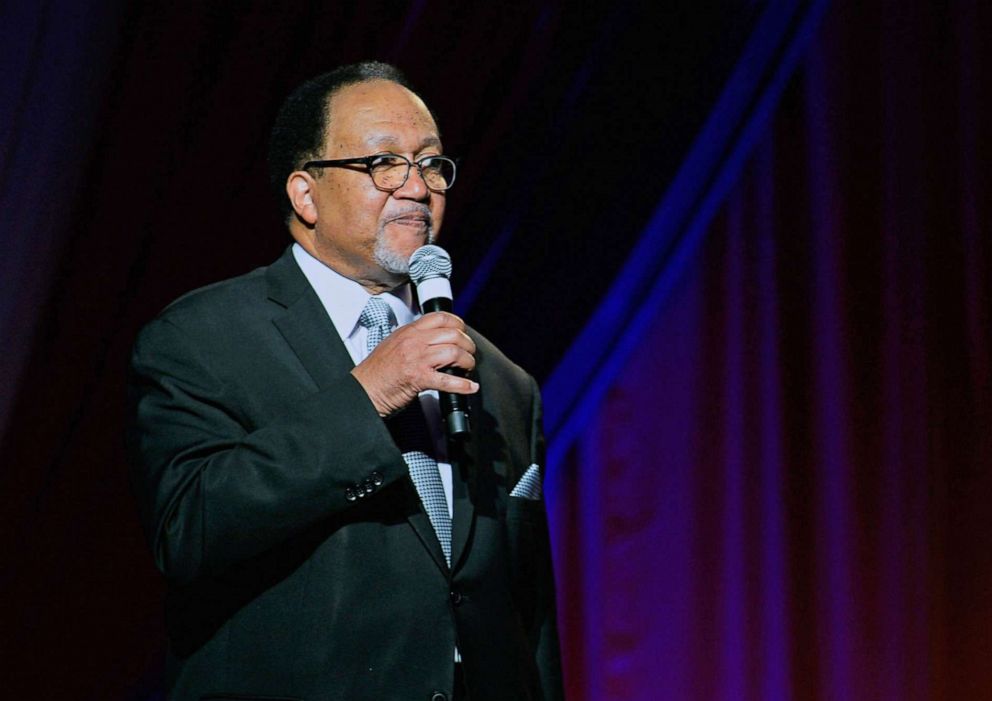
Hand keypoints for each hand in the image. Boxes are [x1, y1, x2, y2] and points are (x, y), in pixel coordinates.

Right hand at [351, 311, 478, 415]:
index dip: (458, 324)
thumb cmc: (377, 372)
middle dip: (468, 345)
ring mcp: (416, 359)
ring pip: (454, 352)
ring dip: (467, 362)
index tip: (463, 333)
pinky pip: (447, 380)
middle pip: (452, 334)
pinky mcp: (418, 378)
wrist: (363, 390)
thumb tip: (435, 340)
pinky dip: (463, 385)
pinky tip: (469, 387)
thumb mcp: (394, 345)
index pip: (440, 317)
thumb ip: (413, 339)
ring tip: (468, 368)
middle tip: (469, 354)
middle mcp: (413, 342)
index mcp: (408, 332)